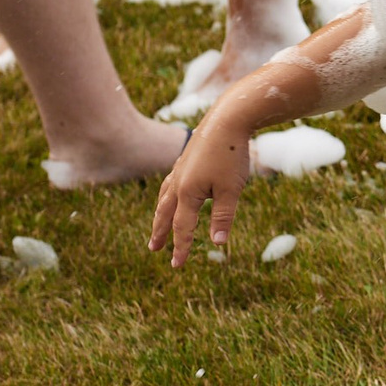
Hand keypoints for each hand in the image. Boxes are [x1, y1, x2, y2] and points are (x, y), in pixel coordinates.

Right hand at [149, 116, 248, 266]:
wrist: (228, 119)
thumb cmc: (231, 156)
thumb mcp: (231, 190)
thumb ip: (223, 217)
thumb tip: (217, 244)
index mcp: (188, 193)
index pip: (182, 227)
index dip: (181, 247)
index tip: (177, 266)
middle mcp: (178, 182)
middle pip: (165, 213)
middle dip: (160, 232)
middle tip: (154, 249)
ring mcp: (180, 169)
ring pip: (165, 196)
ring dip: (161, 213)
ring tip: (159, 224)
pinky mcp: (186, 159)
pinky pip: (171, 182)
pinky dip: (168, 194)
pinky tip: (174, 193)